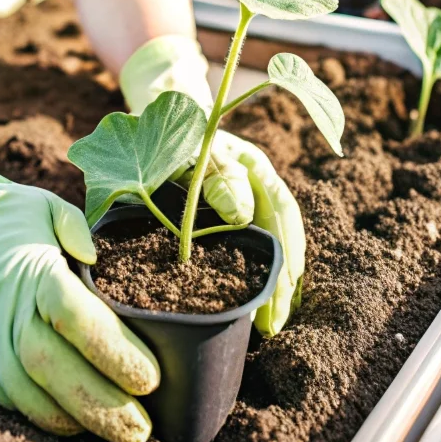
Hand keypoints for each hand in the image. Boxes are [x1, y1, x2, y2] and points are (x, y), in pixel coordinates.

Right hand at [0, 126, 158, 441]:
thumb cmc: (5, 215)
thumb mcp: (45, 206)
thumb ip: (76, 228)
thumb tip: (95, 257)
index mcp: (33, 271)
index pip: (75, 317)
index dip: (113, 352)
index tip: (150, 378)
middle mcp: (7, 309)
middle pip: (52, 366)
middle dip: (100, 405)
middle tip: (142, 429)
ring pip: (25, 391)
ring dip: (71, 420)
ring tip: (116, 435)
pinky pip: (3, 393)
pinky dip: (37, 415)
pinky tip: (72, 425)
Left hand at [120, 36, 305, 335]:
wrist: (157, 118)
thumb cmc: (171, 134)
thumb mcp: (190, 150)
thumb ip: (215, 177)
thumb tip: (241, 216)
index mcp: (254, 164)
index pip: (279, 212)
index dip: (283, 252)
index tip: (280, 287)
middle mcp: (258, 181)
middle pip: (283, 233)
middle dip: (282, 280)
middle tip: (274, 323)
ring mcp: (248, 197)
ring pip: (274, 241)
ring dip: (276, 282)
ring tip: (272, 321)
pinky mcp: (233, 213)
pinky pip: (257, 244)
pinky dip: (262, 273)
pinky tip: (261, 300)